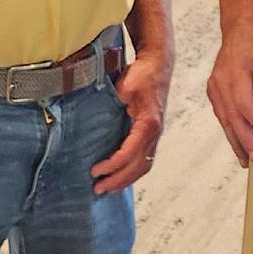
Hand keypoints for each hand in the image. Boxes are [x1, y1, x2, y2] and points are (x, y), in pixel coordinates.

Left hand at [91, 50, 170, 194]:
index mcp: (148, 124)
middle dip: (118, 180)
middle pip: (138, 166)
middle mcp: (154, 133)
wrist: (158, 65)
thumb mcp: (124, 88)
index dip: (113, 166)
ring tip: (108, 187)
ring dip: (126, 179)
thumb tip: (94, 122)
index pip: (130, 153)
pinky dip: (133, 171)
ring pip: (144, 166)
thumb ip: (112, 105)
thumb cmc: (142, 75)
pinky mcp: (152, 133)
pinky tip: (121, 176)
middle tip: (98, 188)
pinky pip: (145, 159)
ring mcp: (155, 135)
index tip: (96, 171)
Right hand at [206, 28, 252, 166]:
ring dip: (235, 141)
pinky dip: (230, 130)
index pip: (243, 102)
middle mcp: (220, 81)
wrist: (239, 29)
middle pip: (231, 116)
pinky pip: (222, 115)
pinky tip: (239, 144)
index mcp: (236, 71)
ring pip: (224, 119)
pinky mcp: (213, 91)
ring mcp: (214, 87)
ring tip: (246, 160)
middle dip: (244, 140)